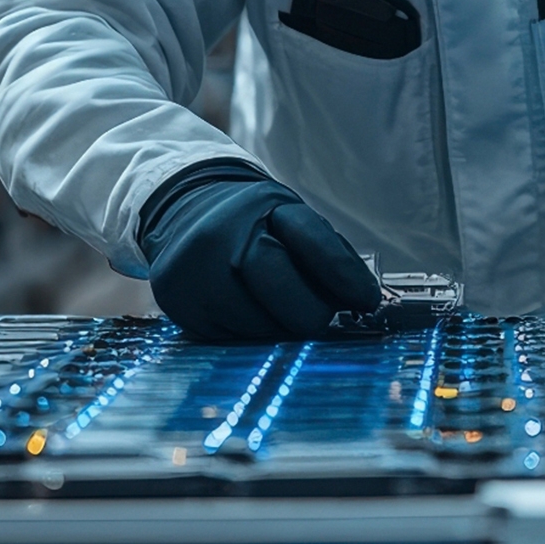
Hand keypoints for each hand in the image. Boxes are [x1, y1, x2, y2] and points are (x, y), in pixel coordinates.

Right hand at [138, 164, 380, 341]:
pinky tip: (249, 317)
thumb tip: (363, 302)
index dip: (344, 276)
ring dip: (279, 329)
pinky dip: (248, 335)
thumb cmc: (252, 223)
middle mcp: (224, 233)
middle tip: (320, 319)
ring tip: (280, 315)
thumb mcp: (290, 220)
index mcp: (264, 205)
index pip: (313, 241)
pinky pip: (228, 338)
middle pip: (283, 290)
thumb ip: (328, 255)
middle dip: (312, 313)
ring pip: (257, 325)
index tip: (367, 302)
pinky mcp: (177, 302)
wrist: (184, 210)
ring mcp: (195, 269)